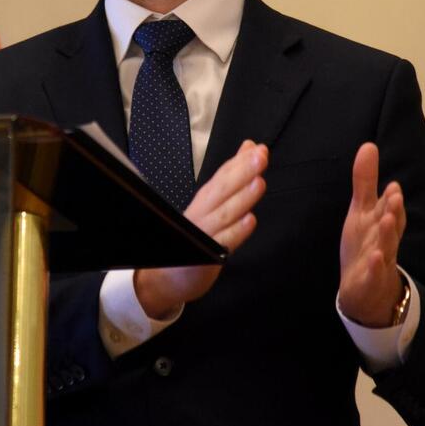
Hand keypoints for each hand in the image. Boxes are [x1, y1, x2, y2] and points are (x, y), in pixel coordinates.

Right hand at [134, 140, 266, 319]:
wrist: (165, 278)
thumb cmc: (193, 237)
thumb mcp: (213, 204)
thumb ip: (232, 176)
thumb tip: (249, 148)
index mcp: (204, 202)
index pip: (221, 176)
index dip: (238, 161)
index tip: (256, 147)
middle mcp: (201, 215)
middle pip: (220, 190)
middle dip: (241, 172)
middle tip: (259, 157)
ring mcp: (202, 236)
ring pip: (223, 214)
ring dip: (241, 197)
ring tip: (258, 182)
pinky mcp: (205, 259)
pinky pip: (221, 243)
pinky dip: (235, 232)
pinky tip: (248, 221)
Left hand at [338, 142, 405, 326]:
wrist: (366, 290)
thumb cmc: (366, 243)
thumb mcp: (362, 210)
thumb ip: (365, 180)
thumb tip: (369, 145)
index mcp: (382, 223)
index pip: (389, 209)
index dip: (391, 199)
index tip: (392, 185)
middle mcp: (384, 240)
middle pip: (391, 225)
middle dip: (394, 211)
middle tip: (395, 195)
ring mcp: (379, 261)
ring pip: (386, 247)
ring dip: (387, 234)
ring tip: (388, 220)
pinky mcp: (370, 280)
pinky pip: (374, 273)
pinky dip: (375, 266)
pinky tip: (374, 257)